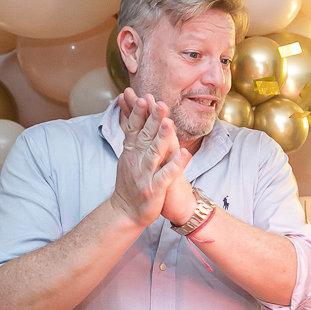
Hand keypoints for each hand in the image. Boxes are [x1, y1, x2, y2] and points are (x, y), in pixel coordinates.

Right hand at [109, 92, 187, 227]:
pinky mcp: (154, 190)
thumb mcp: (127, 159)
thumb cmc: (130, 184)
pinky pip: (166, 175)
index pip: (134, 129)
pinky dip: (176, 165)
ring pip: (154, 154)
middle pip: (145, 137)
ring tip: (168, 123)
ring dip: (161, 138)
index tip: (143, 97)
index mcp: (131, 154)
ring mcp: (145, 176)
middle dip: (151, 120)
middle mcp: (137, 162)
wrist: (125, 212)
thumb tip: (131, 116)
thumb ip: (132, 139)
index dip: (139, 114)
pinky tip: (185, 154)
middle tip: (158, 102)